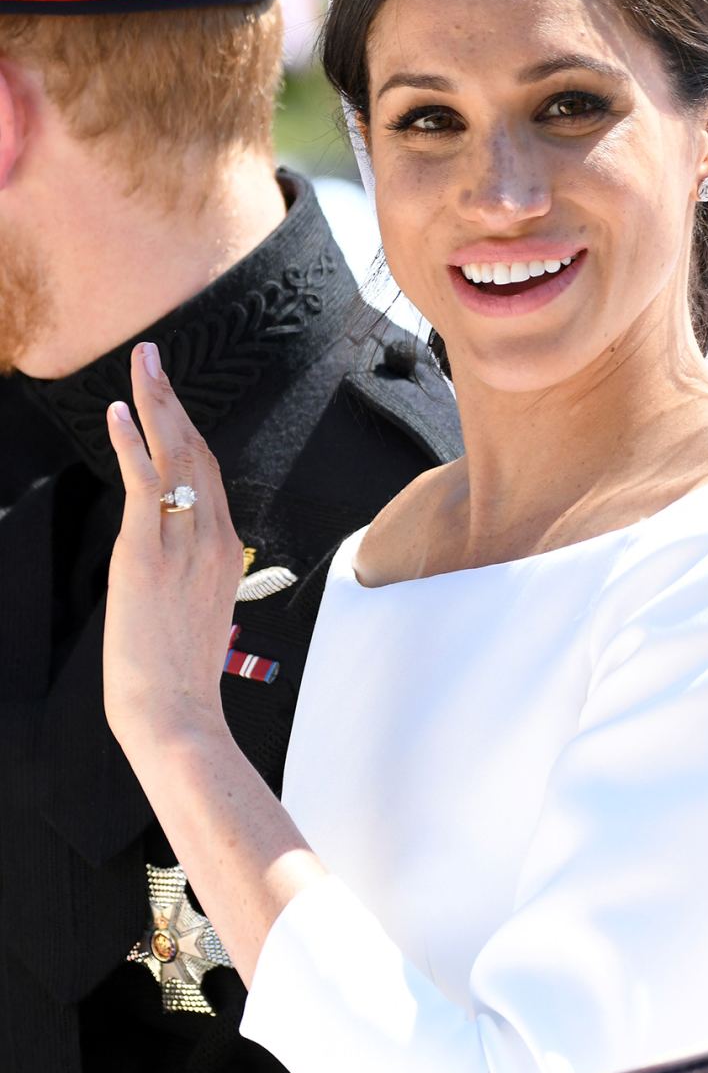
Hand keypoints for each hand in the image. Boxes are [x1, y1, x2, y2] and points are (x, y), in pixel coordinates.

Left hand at [103, 342, 244, 762]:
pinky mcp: (147, 557)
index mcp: (224, 552)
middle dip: (173, 400)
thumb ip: (194, 580)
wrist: (176, 714)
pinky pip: (144, 486)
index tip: (170, 399)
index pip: (209, 476)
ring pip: (175, 457)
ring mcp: (182, 546)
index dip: (188, 431)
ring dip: (155, 404)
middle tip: (154, 357)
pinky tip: (118, 412)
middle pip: (197, 453)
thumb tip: (179, 570)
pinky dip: (131, 444)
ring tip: (143, 363)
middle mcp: (211, 539)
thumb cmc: (181, 677)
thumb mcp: (197, 616)